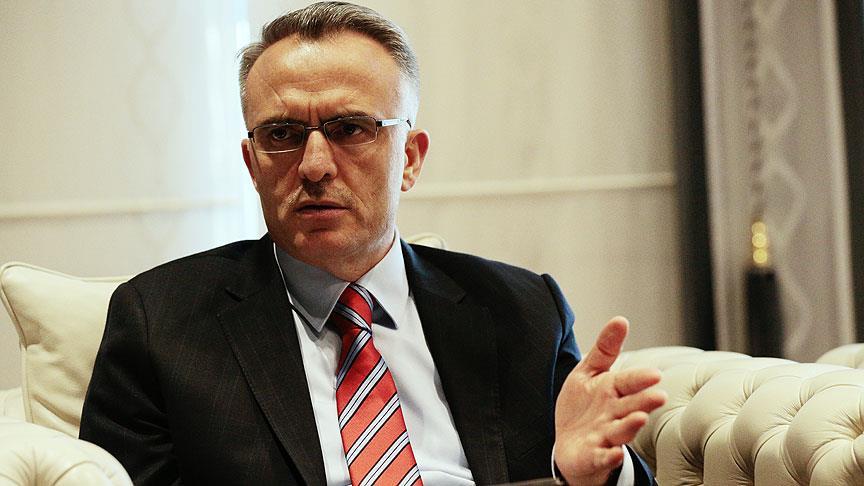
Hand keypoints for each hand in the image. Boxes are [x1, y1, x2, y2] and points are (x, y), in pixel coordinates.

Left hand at [553, 316, 665, 484]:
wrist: (570, 443)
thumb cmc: (584, 407)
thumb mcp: (589, 372)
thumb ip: (605, 349)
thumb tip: (621, 320)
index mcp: (613, 391)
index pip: (628, 382)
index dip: (640, 379)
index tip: (655, 375)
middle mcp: (614, 413)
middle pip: (631, 406)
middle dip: (644, 401)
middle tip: (658, 396)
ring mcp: (605, 436)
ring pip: (621, 430)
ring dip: (630, 425)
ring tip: (640, 419)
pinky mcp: (594, 455)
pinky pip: (602, 457)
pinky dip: (608, 456)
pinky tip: (614, 454)